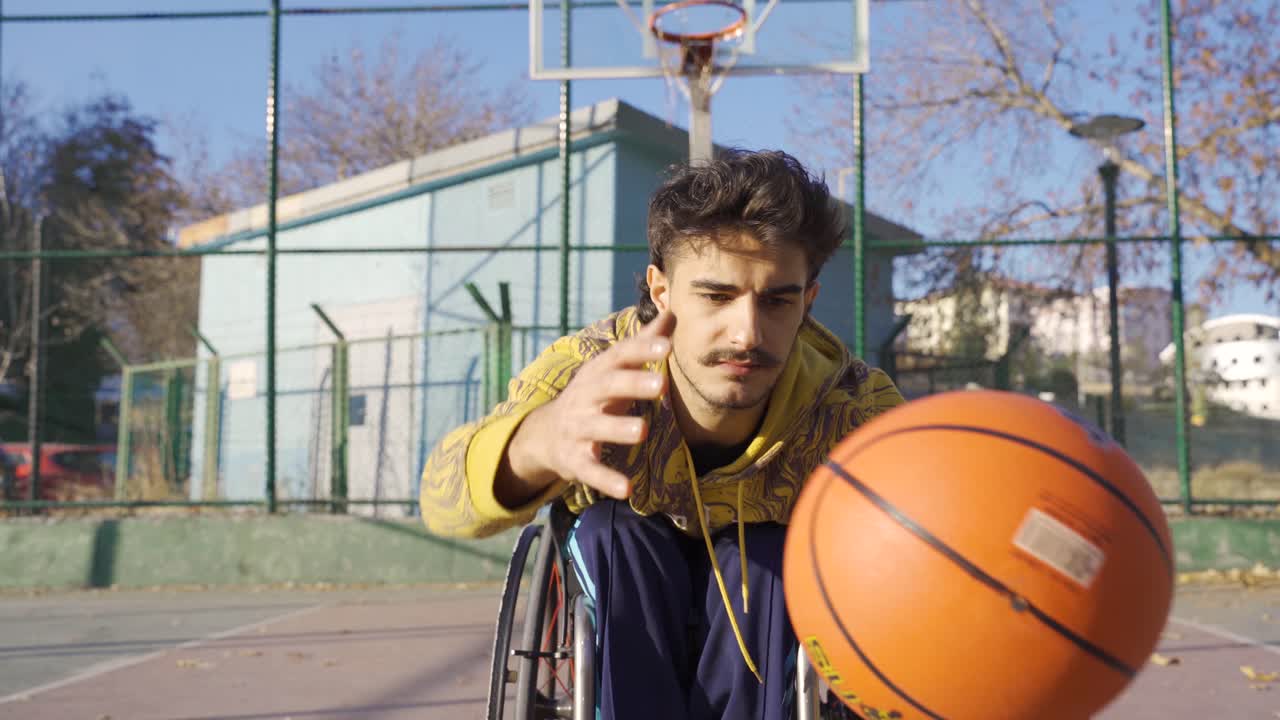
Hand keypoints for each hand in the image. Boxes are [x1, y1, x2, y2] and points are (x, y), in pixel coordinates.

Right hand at [506, 311, 674, 499]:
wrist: (546, 434)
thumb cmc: (593, 395)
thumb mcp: (613, 368)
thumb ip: (643, 344)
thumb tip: (672, 312)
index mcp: (598, 372)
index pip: (620, 356)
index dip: (641, 350)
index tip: (667, 345)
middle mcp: (585, 396)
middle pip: (607, 387)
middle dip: (632, 384)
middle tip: (661, 384)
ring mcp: (578, 428)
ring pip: (597, 427)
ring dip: (618, 428)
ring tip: (643, 431)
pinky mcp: (575, 460)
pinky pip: (591, 470)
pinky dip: (607, 480)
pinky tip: (627, 489)